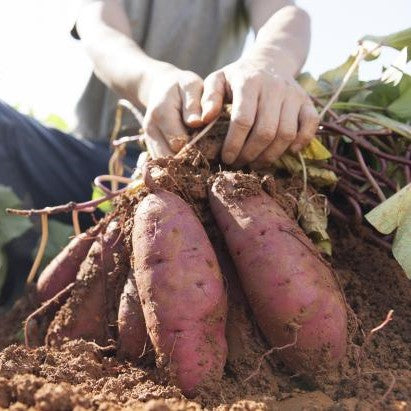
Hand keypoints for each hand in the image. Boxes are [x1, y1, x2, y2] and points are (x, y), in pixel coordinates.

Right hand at [143, 65, 203, 157]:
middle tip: (207, 157)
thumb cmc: (182, 86)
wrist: (161, 88)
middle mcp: (151, 130)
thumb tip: (196, 122)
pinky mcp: (151, 147)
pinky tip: (189, 160)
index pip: (179, 142)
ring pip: (165, 164)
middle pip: (171, 157)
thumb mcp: (191, 85)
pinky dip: (176, 165)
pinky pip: (163, 163)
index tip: (212, 147)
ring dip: (182, 165)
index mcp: (161, 114)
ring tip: (198, 160)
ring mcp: (149, 140)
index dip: (197, 147)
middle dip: (190, 160)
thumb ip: (193, 103)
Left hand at [201, 57, 318, 165]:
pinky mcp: (307, 101)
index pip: (243, 120)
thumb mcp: (217, 80)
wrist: (270, 60)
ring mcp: (294, 94)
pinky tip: (288, 151)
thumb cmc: (238, 77)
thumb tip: (202, 120)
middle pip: (265, 131)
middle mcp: (274, 87)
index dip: (234, 144)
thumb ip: (208, 98)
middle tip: (240, 163)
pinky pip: (311, 125)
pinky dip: (302, 141)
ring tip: (256, 162)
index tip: (226, 158)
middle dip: (250, 154)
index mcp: (249, 82)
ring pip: (286, 134)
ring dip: (271, 155)